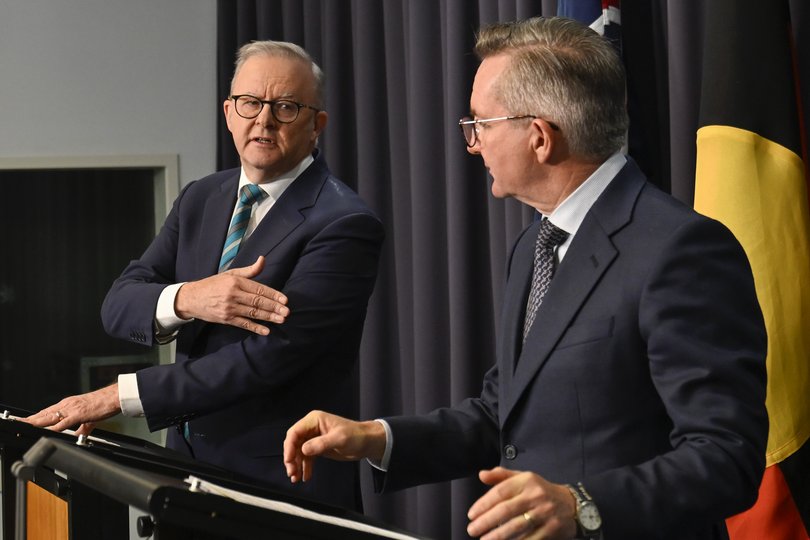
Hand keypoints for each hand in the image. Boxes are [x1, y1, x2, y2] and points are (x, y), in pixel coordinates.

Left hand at [22, 384, 121, 435]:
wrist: (114, 397)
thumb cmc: (103, 404)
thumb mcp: (89, 417)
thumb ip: (81, 428)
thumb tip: (78, 436)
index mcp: (68, 404)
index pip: (47, 411)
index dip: (35, 417)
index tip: (25, 421)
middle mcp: (67, 405)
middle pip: (43, 413)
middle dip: (30, 419)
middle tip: (18, 423)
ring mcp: (71, 409)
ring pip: (49, 417)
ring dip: (36, 422)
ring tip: (24, 425)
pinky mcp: (78, 414)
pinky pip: (62, 423)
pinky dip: (52, 427)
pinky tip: (45, 431)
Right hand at [175, 256, 289, 335]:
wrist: (191, 298)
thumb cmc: (213, 284)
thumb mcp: (230, 274)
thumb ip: (249, 270)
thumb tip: (263, 259)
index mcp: (235, 282)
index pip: (259, 289)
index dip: (273, 295)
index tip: (285, 300)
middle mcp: (233, 295)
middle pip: (257, 301)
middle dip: (274, 307)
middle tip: (287, 311)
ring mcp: (229, 308)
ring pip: (253, 313)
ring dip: (268, 317)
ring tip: (281, 320)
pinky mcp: (226, 319)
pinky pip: (243, 324)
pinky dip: (255, 328)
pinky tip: (266, 331)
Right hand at [283, 410, 386, 482]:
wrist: (367, 442)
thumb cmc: (356, 435)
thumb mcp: (339, 439)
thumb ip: (321, 444)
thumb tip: (303, 450)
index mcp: (314, 420)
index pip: (295, 432)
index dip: (289, 447)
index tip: (289, 460)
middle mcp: (312, 428)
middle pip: (294, 443)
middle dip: (291, 458)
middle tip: (291, 472)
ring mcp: (314, 438)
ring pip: (298, 452)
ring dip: (296, 465)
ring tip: (296, 477)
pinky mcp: (318, 447)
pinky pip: (307, 457)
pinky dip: (304, 467)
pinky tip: (305, 476)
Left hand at [467, 467, 577, 539]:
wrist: (573, 505)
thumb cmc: (540, 491)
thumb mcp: (523, 478)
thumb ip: (501, 476)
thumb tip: (481, 475)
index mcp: (527, 481)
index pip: (500, 492)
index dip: (483, 504)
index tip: (471, 514)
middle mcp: (536, 496)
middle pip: (506, 510)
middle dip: (486, 522)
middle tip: (472, 530)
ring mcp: (545, 513)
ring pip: (517, 526)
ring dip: (497, 536)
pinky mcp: (551, 529)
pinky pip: (530, 539)